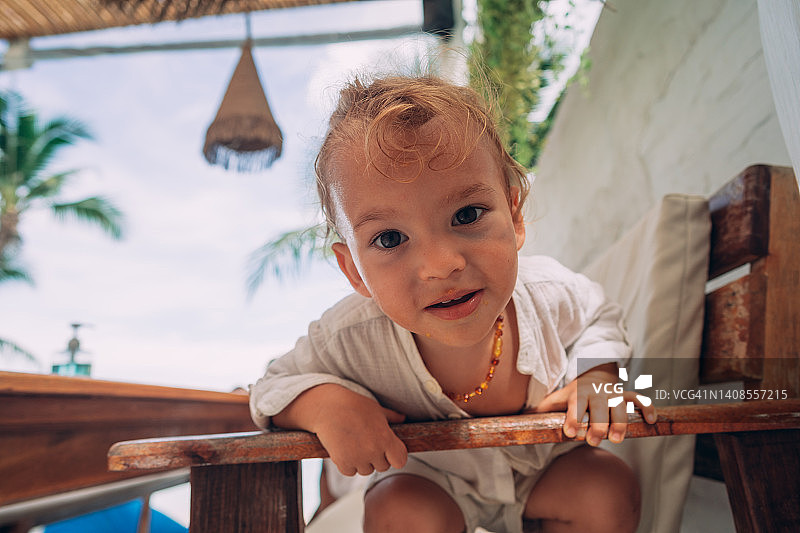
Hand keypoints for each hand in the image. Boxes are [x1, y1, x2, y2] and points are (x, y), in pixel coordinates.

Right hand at [280, 384, 408, 476]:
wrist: (328, 407)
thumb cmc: (354, 405)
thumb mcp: (376, 409)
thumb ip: (392, 417)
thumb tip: (404, 418)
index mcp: (386, 438)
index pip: (400, 461)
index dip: (396, 457)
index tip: (390, 451)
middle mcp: (374, 450)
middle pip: (383, 466)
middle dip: (378, 458)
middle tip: (367, 442)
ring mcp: (358, 458)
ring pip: (366, 470)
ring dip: (363, 462)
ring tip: (355, 444)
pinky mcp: (342, 462)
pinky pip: (350, 472)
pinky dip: (348, 464)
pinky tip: (345, 449)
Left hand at [531, 363, 655, 445]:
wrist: (594, 374)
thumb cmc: (573, 394)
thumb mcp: (557, 399)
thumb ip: (542, 410)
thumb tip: (518, 420)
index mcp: (578, 394)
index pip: (575, 406)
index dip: (573, 419)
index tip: (570, 432)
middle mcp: (597, 393)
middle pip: (599, 410)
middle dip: (597, 425)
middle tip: (593, 441)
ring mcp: (614, 394)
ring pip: (620, 407)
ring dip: (620, 423)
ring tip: (616, 439)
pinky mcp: (627, 396)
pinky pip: (640, 400)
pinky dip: (647, 408)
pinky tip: (652, 421)